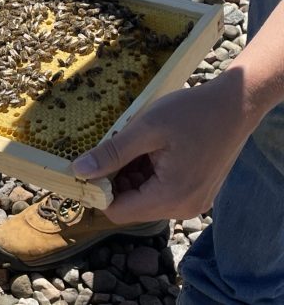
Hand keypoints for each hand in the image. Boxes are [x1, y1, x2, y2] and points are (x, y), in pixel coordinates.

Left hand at [72, 69, 263, 222]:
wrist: (237, 104)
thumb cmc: (192, 112)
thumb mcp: (146, 128)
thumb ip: (112, 153)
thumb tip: (79, 171)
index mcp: (170, 196)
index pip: (117, 211)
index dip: (98, 190)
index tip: (90, 165)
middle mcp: (183, 209)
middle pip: (131, 207)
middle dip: (116, 181)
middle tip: (116, 149)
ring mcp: (193, 203)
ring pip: (144, 199)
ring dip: (132, 176)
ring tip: (137, 146)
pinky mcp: (197, 194)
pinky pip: (161, 193)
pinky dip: (148, 176)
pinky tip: (150, 151)